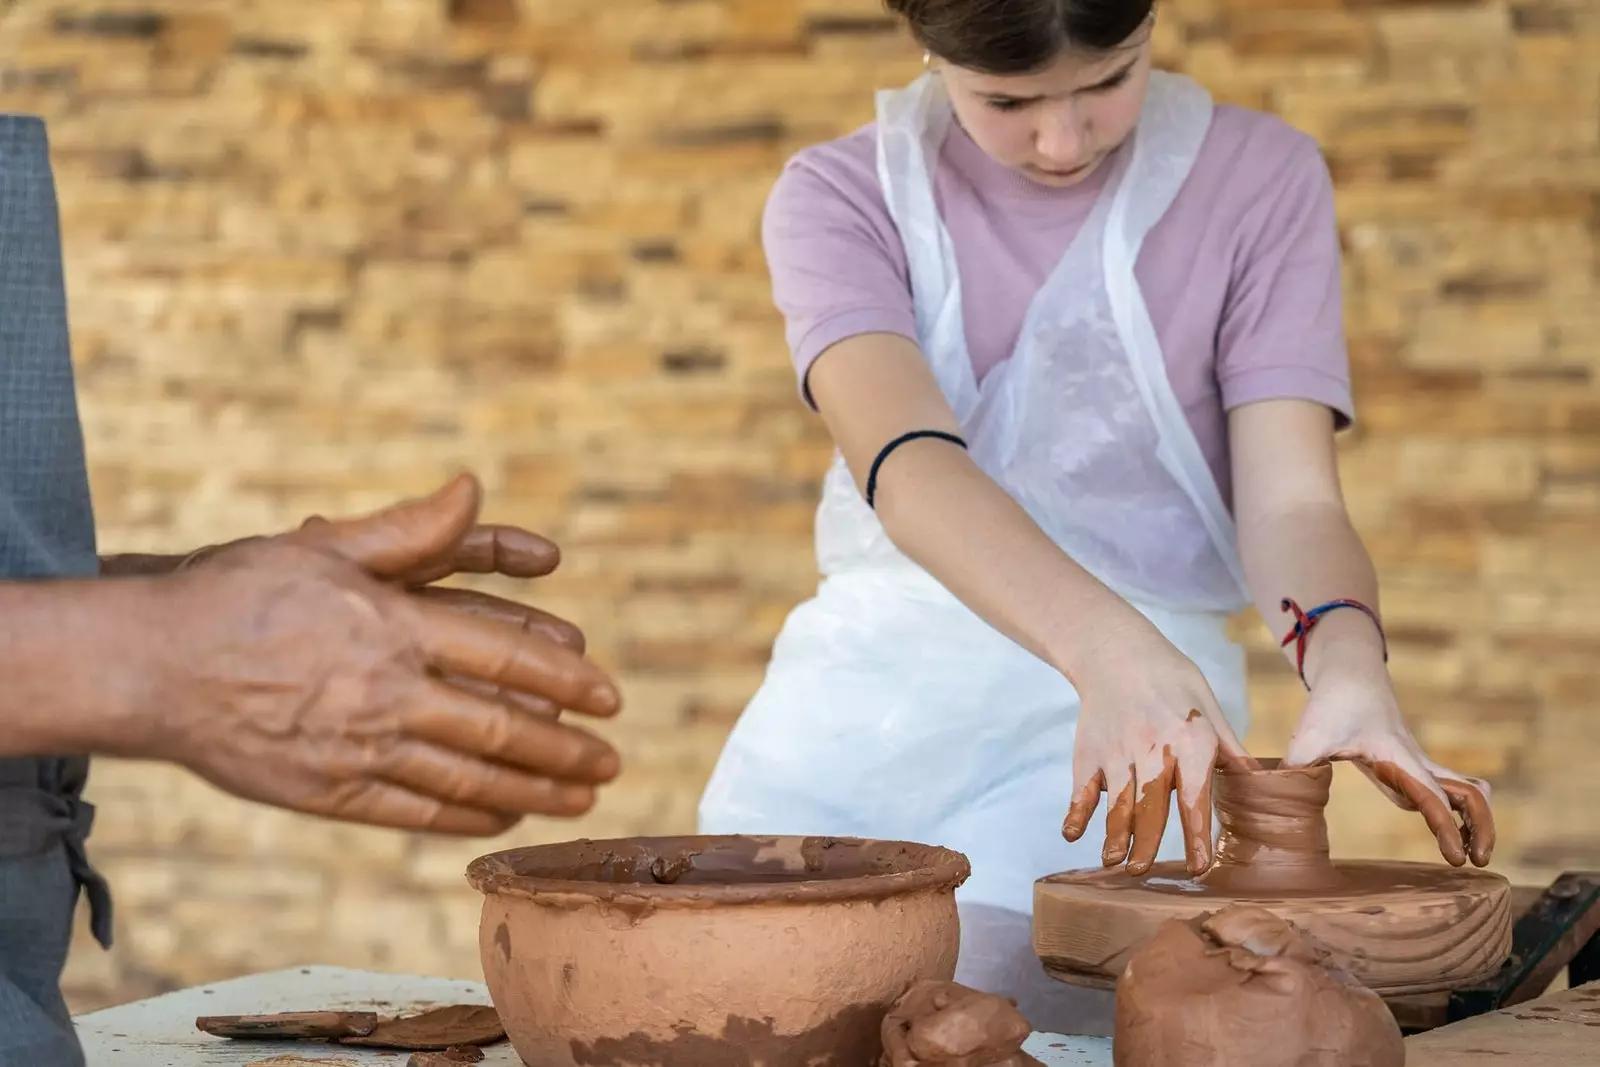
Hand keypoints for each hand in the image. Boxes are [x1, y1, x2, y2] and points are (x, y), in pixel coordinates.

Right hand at [144, 474, 623, 835]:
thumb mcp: (327, 546)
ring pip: (468, 778)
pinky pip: (416, 812)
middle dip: (565, 748)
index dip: (566, 681)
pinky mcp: (329, 793)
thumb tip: (475, 488)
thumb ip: (411, 529)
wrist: (150, 667)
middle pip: (500, 727)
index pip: (505, 657)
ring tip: (581, 798)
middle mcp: (386, 693)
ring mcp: (358, 749)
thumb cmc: (239, 594)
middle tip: (609, 760)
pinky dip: (469, 817)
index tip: (608, 698)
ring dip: (534, 791)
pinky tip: (505, 818)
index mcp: (394, 627)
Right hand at [1062, 617, 1257, 875]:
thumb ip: (1229, 751)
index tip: (1200, 867)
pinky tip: (1073, 834)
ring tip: (1115, 863)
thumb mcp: (1209, 708)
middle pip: (1150, 806)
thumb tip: (1267, 785)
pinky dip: (1076, 811)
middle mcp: (1153, 749)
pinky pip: (1082, 787)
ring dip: (1114, 835)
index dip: (1197, 834)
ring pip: (1116, 802)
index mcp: (1190, 741)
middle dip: (1147, 843)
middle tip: (1144, 872)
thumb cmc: (1172, 682)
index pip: (1195, 796)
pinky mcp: (1089, 751)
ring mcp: (1117, 751)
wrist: (1117, 651)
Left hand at [1283, 660, 1493, 867]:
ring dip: (1476, 818)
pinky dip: (1459, 809)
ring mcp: (1419, 762)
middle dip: (1481, 826)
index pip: (1433, 798)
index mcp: (1399, 758)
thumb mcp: (1310, 735)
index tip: (1455, 859)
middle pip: (1469, 794)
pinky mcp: (1411, 764)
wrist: (1350, 670)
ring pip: (1465, 789)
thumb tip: (1275, 799)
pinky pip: (1447, 789)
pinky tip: (1450, 831)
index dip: (1446, 828)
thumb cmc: (1333, 701)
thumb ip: (1296, 767)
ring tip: (1471, 851)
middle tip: (1478, 860)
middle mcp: (1417, 761)